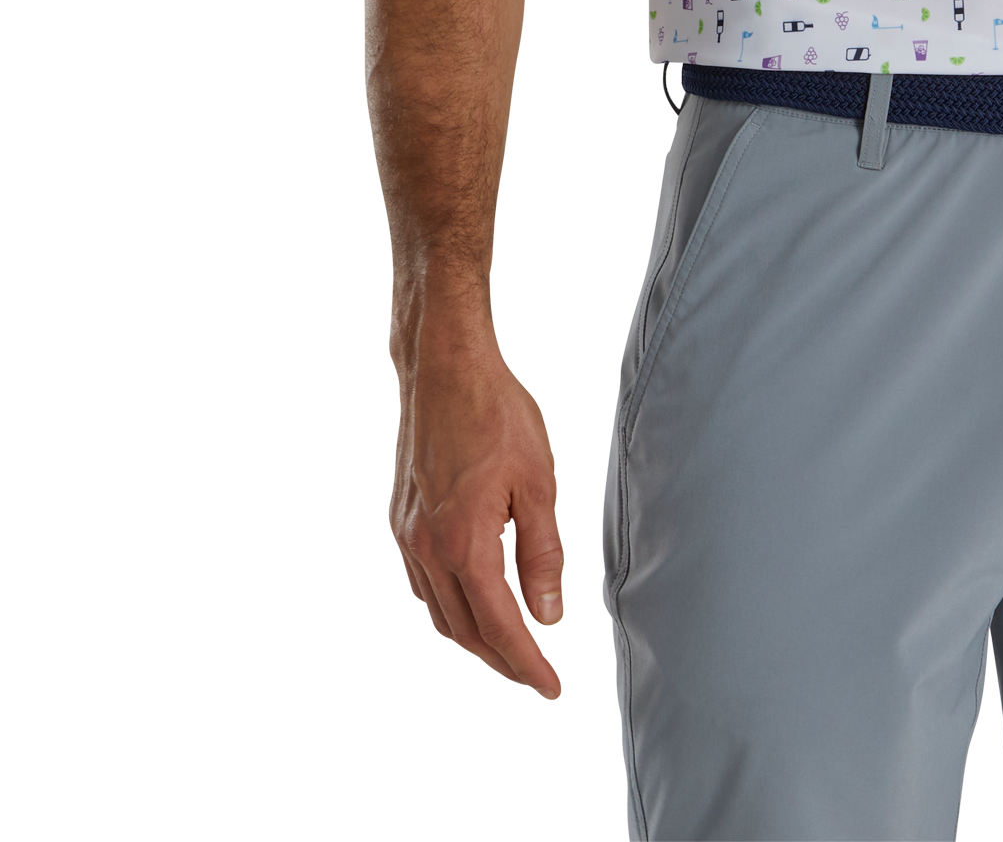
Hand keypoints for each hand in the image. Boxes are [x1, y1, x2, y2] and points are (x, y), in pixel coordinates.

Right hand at [390, 322, 565, 694]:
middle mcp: (427, 548)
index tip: (551, 682)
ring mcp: (408, 537)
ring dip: (474, 639)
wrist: (444, 371)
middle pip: (465, 630)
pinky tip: (472, 606)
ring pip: (439, 614)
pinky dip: (449, 609)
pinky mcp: (401, 523)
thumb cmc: (494, 413)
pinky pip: (422, 587)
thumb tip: (549, 611)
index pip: (500, 625)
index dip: (527, 661)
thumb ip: (543, 552)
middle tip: (536, 673)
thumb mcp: (537, 480)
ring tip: (510, 648)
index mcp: (465, 541)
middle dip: (502, 660)